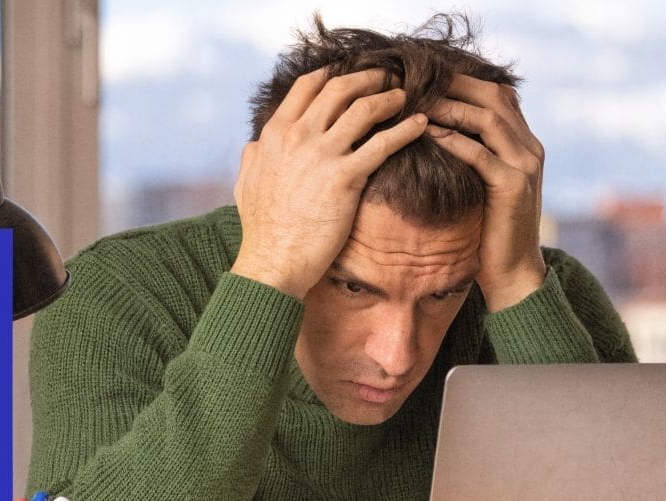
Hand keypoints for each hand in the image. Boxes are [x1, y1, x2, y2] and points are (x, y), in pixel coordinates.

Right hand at [232, 68, 426, 300]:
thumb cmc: (261, 229)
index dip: (333, 73)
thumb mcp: (246, 184)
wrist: (272, 261)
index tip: (350, 73)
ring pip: (363, 109)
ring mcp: (322, 154)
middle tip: (387, 77)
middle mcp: (298, 136)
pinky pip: (382, 143)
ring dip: (389, 98)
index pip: (307, 86)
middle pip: (339, 89)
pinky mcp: (344, 177)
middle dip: (368, 78)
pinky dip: (404, 130)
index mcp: (274, 134)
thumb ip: (253, 157)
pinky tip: (419, 125)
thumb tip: (256, 144)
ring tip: (405, 97)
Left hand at [427, 75, 546, 311]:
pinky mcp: (512, 186)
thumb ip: (474, 155)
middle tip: (420, 78)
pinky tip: (429, 133)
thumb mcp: (483, 184)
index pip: (498, 95)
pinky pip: (480, 154)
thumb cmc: (489, 230)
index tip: (430, 76)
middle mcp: (530, 148)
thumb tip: (439, 129)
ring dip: (452, 106)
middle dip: (457, 84)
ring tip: (419, 101)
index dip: (466, 81)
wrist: (513, 272)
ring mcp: (525, 165)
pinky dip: (453, 140)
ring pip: (489, 119)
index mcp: (524, 143)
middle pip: (494, 97)